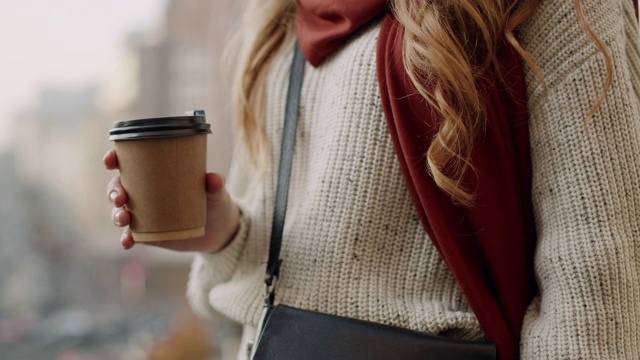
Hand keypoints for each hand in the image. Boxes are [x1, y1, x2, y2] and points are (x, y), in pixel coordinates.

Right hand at [103, 149, 239, 251]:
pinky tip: (128, 242)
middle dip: (113, 191)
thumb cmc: (215, 201)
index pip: (129, 162)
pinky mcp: (148, 234)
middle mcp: (145, 192)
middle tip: (120, 198)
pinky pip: (131, 236)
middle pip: (118, 187)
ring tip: (124, 218)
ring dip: (116, 215)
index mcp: (157, 173)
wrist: (220, 229)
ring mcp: (145, 214)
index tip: (110, 161)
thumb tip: (214, 178)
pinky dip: (126, 239)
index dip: (114, 159)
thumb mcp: (216, 192)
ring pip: (121, 212)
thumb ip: (215, 185)